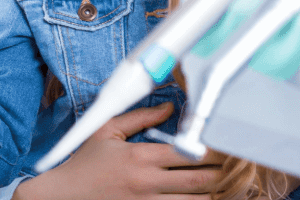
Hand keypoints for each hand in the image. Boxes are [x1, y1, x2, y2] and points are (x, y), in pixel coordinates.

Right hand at [13, 103, 222, 199]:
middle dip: (222, 174)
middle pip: (200, 180)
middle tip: (234, 167)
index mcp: (140, 156)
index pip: (188, 152)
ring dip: (213, 194)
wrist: (64, 195)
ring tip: (224, 184)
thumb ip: (139, 118)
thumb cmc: (85, 163)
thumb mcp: (106, 132)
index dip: (213, 150)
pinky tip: (199, 197)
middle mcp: (147, 182)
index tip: (225, 146)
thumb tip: (168, 108)